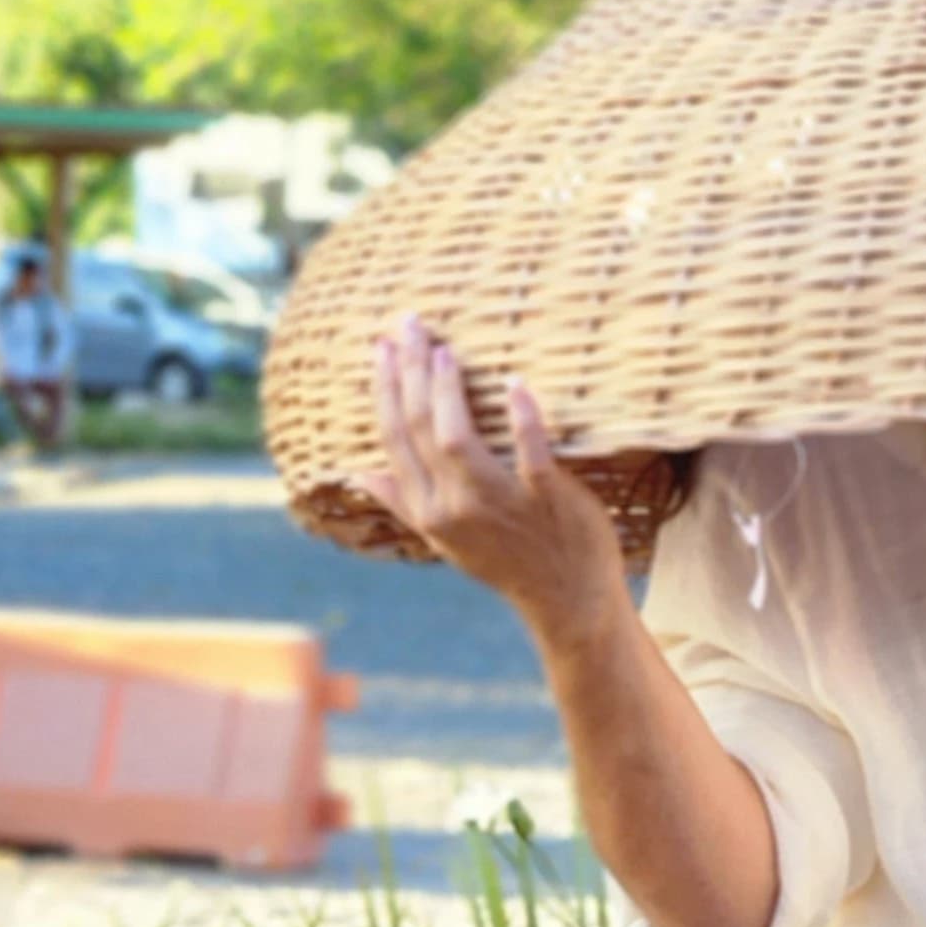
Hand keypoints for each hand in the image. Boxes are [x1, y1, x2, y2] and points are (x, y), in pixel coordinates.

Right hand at [364, 319, 629, 642]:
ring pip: (457, 439)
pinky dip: (523, 418)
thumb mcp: (446, 540)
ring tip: (445, 350)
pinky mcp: (547, 500)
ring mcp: (500, 503)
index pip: (395, 440)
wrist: (567, 601)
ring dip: (447, 390)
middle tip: (409, 325)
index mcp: (429, 511)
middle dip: (409, 372)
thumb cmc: (508, 563)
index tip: (382, 348)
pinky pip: (532, 455)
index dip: (386, 390)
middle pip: (419, 429)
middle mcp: (455, 506)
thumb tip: (357, 473)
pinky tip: (516, 384)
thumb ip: (403, 502)